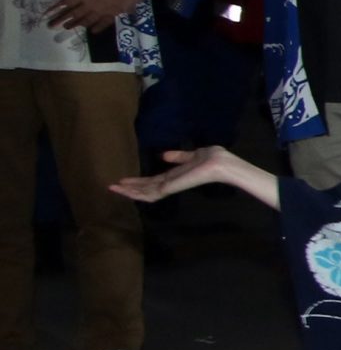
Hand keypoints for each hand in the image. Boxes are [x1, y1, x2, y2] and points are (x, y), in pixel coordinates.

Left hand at [45, 0, 146, 31]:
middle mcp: (91, 5)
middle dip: (62, 20)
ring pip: (86, 20)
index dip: (56, 8)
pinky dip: (96, 28)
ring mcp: (102, 12)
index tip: (46, 14)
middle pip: (74, 14)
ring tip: (67, 28)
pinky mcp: (113, 14)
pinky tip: (92, 31)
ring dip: (76, 24)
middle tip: (51, 26)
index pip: (67, 3)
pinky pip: (103, 24)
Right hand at [111, 146, 242, 202]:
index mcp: (175, 176)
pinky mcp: (170, 188)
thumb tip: (164, 155)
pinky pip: (151, 194)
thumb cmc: (212, 158)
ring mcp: (170, 187)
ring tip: (113, 188)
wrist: (220, 163)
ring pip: (145, 193)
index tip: (123, 179)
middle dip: (129, 187)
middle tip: (112, 186)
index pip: (152, 181)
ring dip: (128, 191)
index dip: (138, 181)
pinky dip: (137, 193)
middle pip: (145, 188)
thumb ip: (178, 157)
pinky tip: (125, 189)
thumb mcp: (191, 155)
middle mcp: (170, 183)